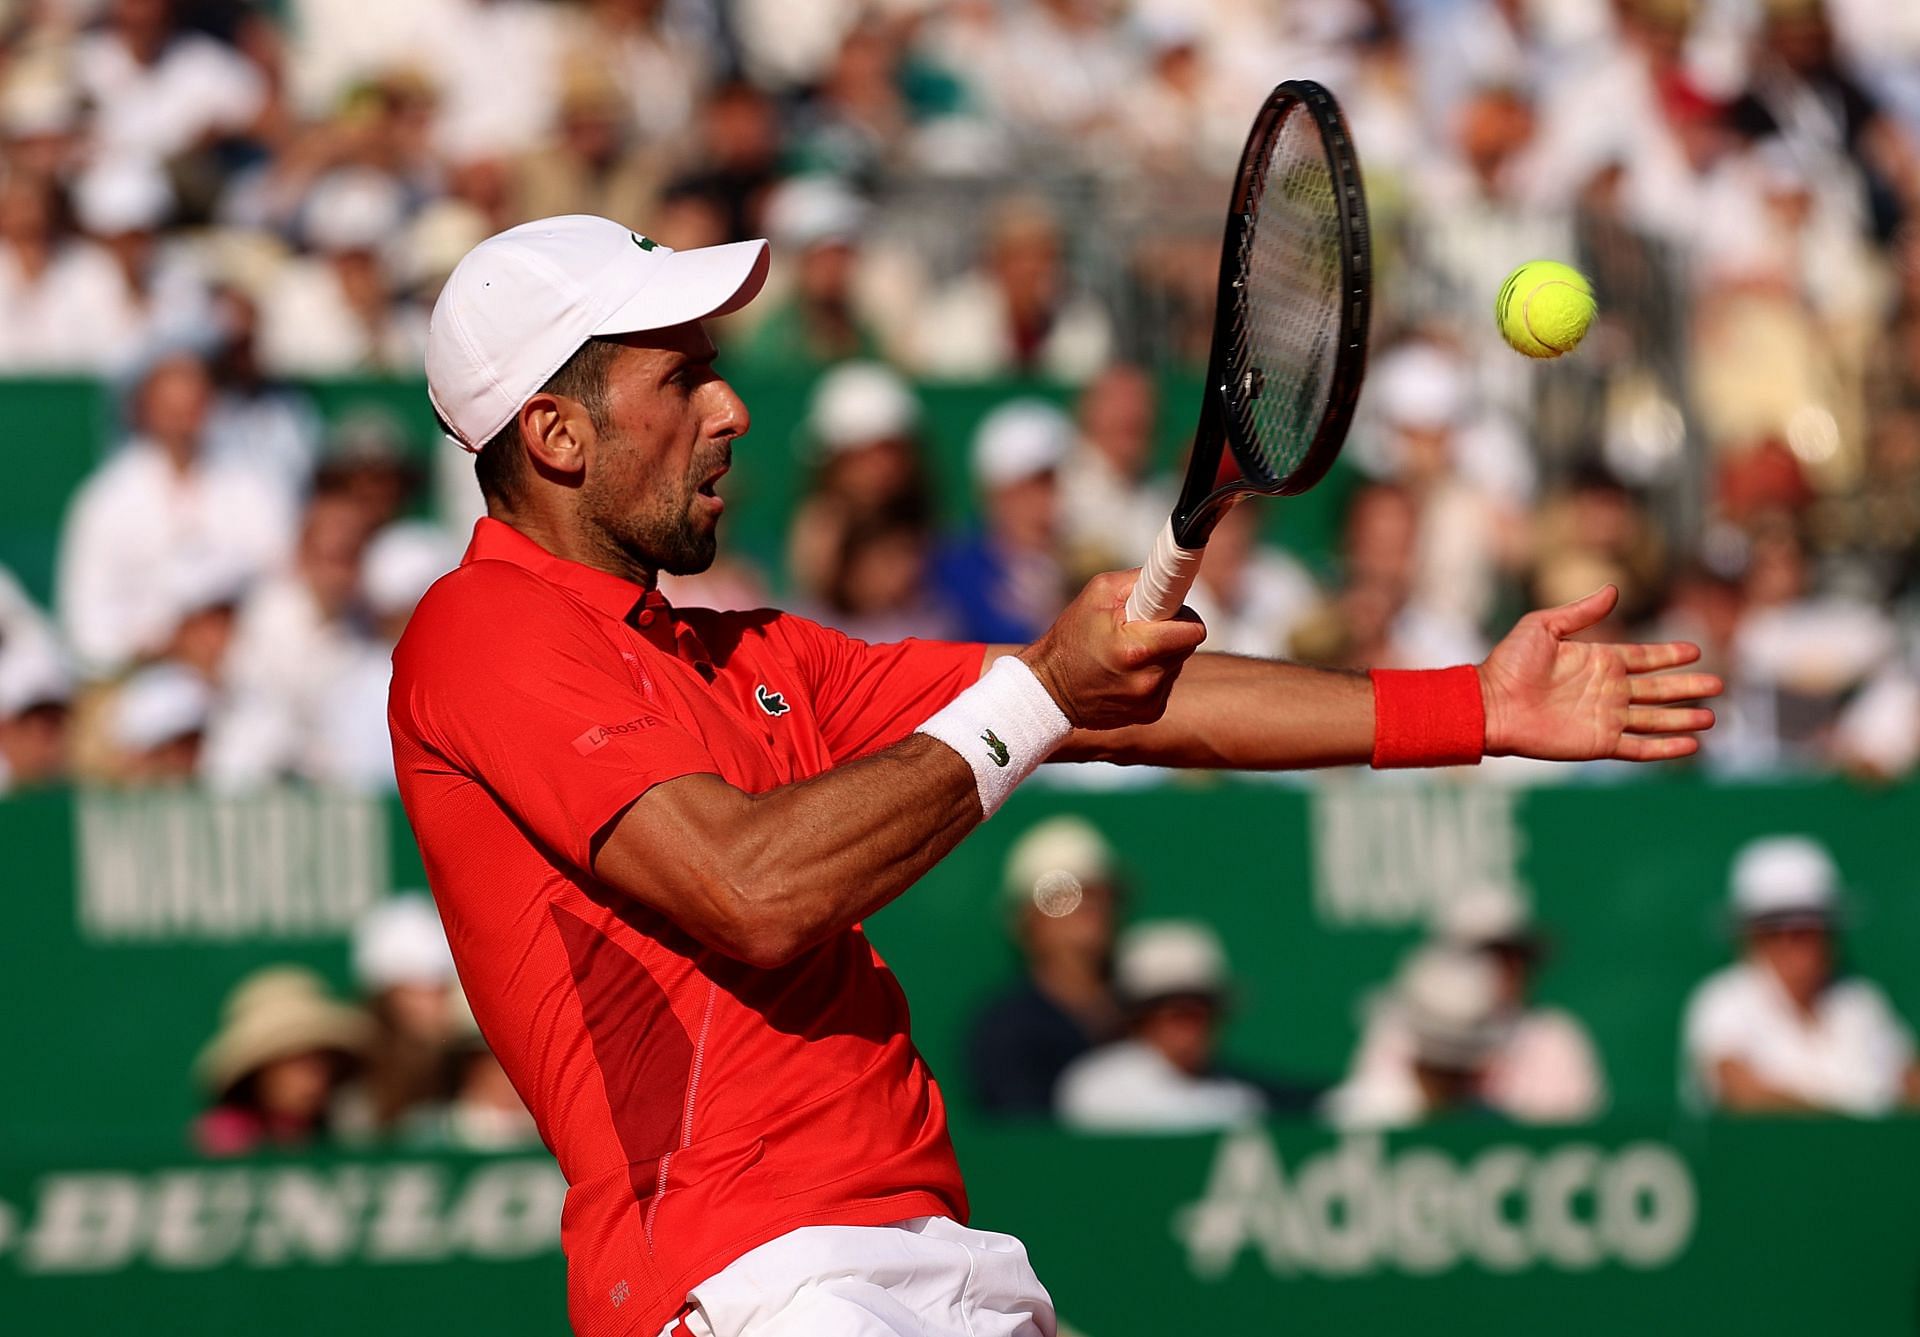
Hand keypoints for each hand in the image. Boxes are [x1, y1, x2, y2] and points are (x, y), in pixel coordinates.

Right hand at [1022, 571, 1207, 729]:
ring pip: (1177, 663)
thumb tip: (1172, 576)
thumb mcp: (1098, 593)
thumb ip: (1141, 580)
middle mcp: (1148, 679)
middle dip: (1170, 632)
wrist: (1049, 689)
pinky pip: (1167, 682)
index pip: (1193, 629)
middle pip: (1187, 645)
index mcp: (1137, 648)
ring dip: (1161, 653)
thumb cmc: (1072, 635)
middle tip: (1141, 628)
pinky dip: (1153, 674)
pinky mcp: (1150, 713)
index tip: (1172, 610)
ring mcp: (1150, 700)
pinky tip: (1126, 672)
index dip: (1184, 616)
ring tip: (1127, 651)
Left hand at [1479, 585, 1721, 761]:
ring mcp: (1605, 718)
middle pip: (1657, 688)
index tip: (1695, 651)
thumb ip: (1581, 612)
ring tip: (1712, 717)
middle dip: (1686, 687)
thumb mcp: (1543, 626)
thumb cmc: (1510, 663)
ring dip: (1682, 718)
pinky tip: (1690, 744)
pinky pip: (1639, 747)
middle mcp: (1606, 690)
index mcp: (1598, 661)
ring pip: (1655, 718)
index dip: (1669, 656)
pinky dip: (1665, 747)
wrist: (1491, 704)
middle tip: (1718, 684)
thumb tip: (1614, 590)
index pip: (1643, 658)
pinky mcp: (1599, 743)